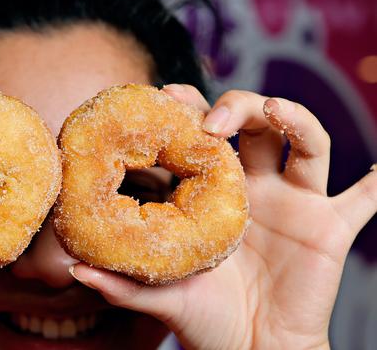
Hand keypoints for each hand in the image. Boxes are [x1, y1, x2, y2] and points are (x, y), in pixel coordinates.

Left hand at [69, 84, 376, 348]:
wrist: (250, 349)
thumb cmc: (203, 319)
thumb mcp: (161, 296)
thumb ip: (120, 284)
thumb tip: (73, 269)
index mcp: (212, 193)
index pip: (201, 137)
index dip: (186, 110)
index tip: (165, 96)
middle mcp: (253, 187)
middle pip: (254, 125)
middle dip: (236, 106)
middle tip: (210, 118)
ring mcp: (293, 202)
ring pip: (305, 142)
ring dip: (296, 118)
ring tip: (275, 111)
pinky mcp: (329, 227)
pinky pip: (365, 199)